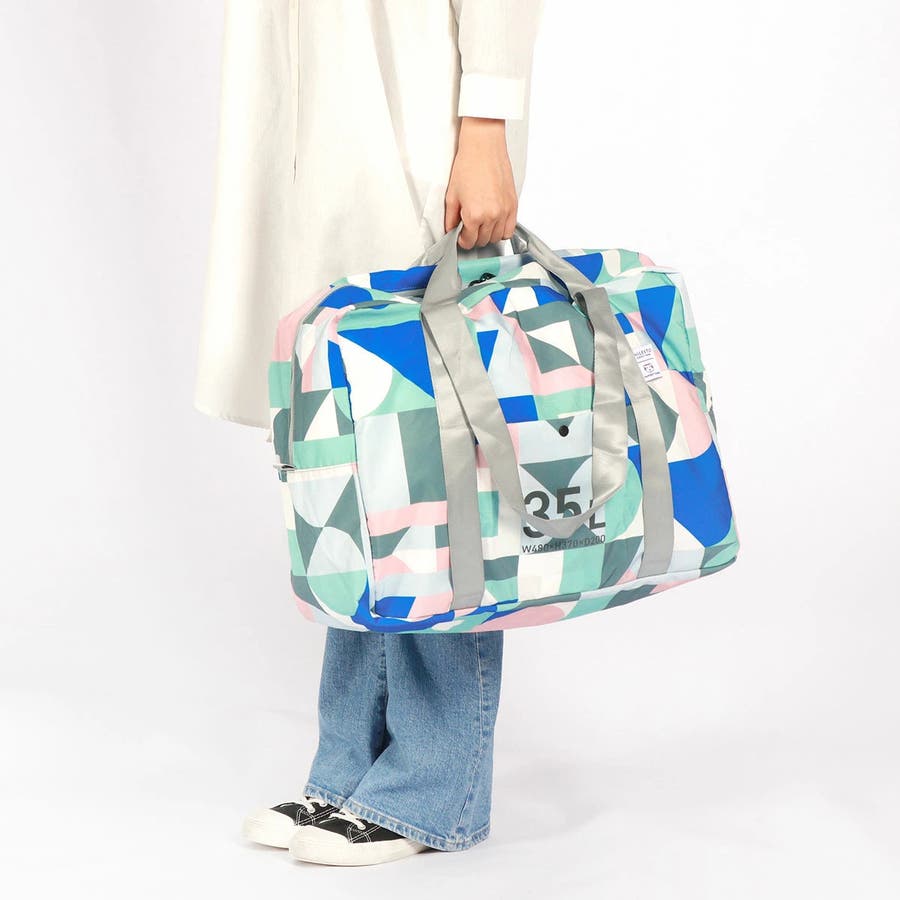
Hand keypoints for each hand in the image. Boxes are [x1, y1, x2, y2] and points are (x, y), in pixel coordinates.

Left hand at [444, 117, 517, 249]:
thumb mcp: (452, 195)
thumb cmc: (468, 165)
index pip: (469, 242)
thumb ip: (450, 218)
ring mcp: (504, 211)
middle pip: (483, 241)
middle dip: (474, 237)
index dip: (462, 240)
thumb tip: (450, 230)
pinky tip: (494, 223)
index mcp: (474, 215)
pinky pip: (510, 229)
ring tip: (481, 223)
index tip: (461, 235)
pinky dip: (502, 230)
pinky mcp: (513, 205)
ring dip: (488, 234)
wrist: (484, 147)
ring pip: (497, 237)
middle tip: (469, 227)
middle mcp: (492, 216)